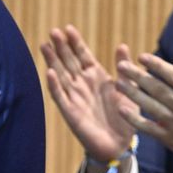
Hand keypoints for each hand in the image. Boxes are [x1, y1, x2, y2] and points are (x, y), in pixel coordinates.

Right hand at [41, 25, 137, 162]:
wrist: (119, 143)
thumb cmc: (124, 116)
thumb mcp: (128, 90)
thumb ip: (123, 69)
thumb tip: (122, 45)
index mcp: (96, 76)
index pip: (83, 55)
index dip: (75, 42)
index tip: (69, 28)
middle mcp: (82, 84)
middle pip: (68, 61)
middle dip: (61, 46)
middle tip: (54, 31)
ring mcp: (74, 96)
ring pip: (60, 75)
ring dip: (52, 61)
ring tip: (45, 45)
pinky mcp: (69, 111)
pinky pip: (60, 96)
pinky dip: (54, 85)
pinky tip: (49, 73)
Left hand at [113, 42, 172, 172]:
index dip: (157, 65)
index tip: (141, 56)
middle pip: (159, 89)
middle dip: (138, 77)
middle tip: (121, 65)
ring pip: (151, 107)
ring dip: (133, 94)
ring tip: (118, 83)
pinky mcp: (167, 137)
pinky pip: (148, 127)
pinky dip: (134, 119)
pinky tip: (121, 108)